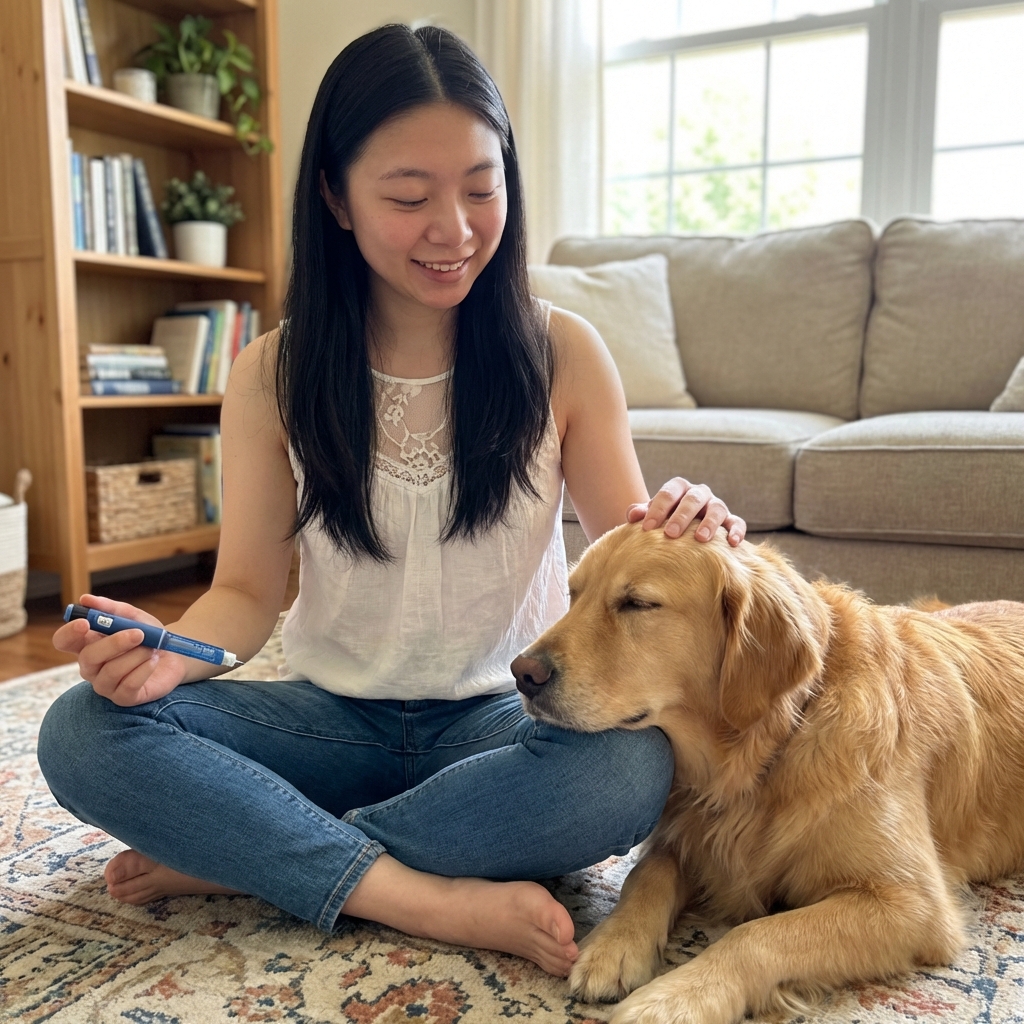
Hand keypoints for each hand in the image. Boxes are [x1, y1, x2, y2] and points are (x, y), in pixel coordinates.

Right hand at [52, 594, 187, 706]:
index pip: (63, 641)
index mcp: (87, 644)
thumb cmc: (149, 636)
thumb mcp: (133, 617)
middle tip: (139, 633)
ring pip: (111, 671)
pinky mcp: (124, 698)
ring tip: (152, 648)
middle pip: (87, 657)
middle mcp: (91, 667)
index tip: (85, 622)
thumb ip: (111, 609)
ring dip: (136, 655)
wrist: (175, 655)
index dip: (69, 632)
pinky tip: (154, 661)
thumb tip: (85, 599)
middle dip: (114, 643)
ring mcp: (105, 685)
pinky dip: (144, 670)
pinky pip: (128, 685)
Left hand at [627, 478, 745, 545]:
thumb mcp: (652, 515)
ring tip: (701, 539)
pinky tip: (733, 543)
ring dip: (710, 523)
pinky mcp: (731, 519)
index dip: (657, 509)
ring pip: (717, 509)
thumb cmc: (664, 521)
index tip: (647, 528)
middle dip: (682, 516)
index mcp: (679, 488)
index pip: (669, 493)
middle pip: (693, 499)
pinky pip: (737, 522)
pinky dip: (736, 531)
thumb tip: (633, 516)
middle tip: (671, 534)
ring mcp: (717, 505)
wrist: (684, 528)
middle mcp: (700, 494)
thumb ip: (641, 513)